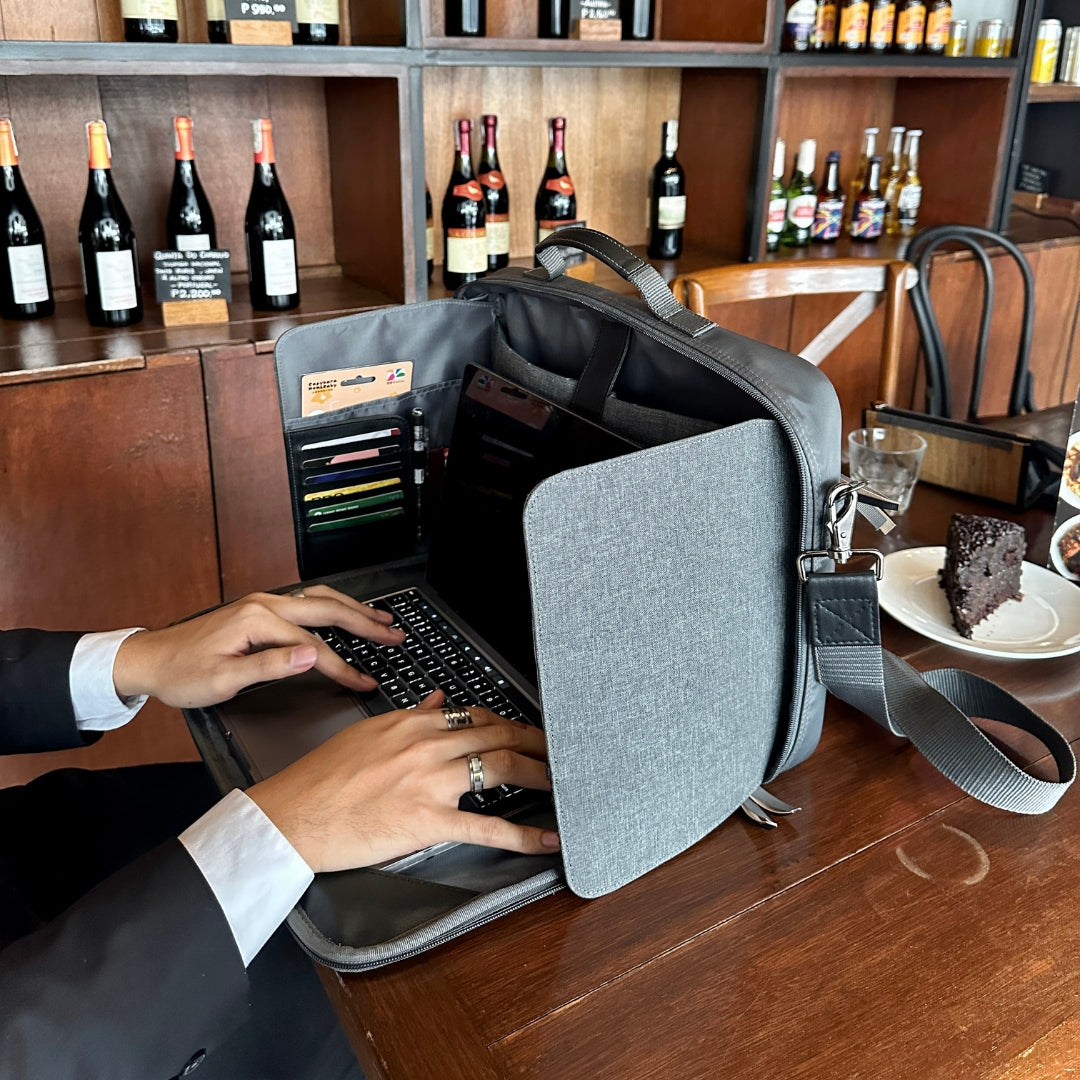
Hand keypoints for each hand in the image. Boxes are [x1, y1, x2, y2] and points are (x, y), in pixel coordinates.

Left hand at [112, 585, 405, 707]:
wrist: (151, 660)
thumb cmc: (183, 674)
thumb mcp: (224, 680)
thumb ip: (271, 667)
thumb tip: (312, 655)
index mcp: (257, 619)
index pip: (313, 646)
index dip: (342, 668)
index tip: (364, 683)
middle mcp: (265, 603)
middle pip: (327, 609)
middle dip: (365, 623)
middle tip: (395, 636)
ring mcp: (264, 602)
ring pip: (320, 599)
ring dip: (354, 609)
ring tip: (383, 620)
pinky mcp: (261, 608)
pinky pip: (307, 601)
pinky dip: (334, 606)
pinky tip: (347, 612)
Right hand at [248, 692, 559, 870]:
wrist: (293, 815)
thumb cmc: (321, 778)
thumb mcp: (366, 732)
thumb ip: (409, 715)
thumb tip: (437, 700)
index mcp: (411, 723)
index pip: (475, 715)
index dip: (507, 723)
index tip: (524, 730)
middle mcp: (426, 745)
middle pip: (497, 734)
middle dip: (535, 740)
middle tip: (558, 749)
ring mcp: (430, 781)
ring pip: (500, 766)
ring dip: (538, 773)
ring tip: (561, 781)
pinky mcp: (428, 820)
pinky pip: (486, 827)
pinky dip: (522, 835)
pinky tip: (545, 838)